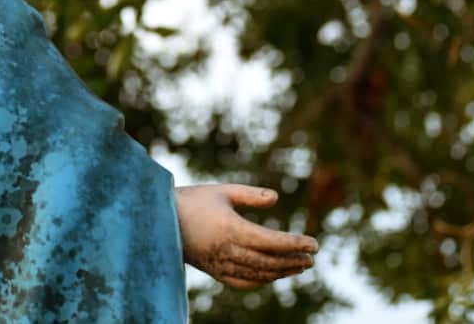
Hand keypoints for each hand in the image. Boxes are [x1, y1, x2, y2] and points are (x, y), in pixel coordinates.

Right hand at [174, 184, 317, 288]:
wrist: (159, 220)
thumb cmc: (193, 200)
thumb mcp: (223, 191)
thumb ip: (250, 195)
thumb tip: (277, 198)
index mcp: (231, 228)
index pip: (272, 241)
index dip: (295, 244)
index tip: (314, 243)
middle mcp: (227, 250)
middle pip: (269, 261)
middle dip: (294, 260)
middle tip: (312, 256)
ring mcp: (220, 264)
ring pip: (258, 274)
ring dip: (282, 271)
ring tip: (300, 266)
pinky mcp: (213, 271)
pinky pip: (243, 282)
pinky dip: (262, 280)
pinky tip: (273, 275)